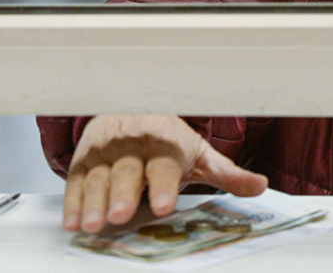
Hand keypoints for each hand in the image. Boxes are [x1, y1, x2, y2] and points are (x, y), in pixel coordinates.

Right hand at [63, 114, 267, 232]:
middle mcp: (134, 145)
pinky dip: (72, 201)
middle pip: (127, 171)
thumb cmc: (167, 139)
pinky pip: (75, 180)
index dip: (163, 185)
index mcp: (165, 143)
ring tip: (93, 224)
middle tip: (120, 215)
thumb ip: (226, 173)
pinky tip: (72, 220)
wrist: (131, 109)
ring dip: (94, 201)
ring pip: (98, 177)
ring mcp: (106, 151)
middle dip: (123, 193)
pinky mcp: (84, 158)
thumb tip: (260, 186)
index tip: (164, 205)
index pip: (164, 165)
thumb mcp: (199, 153)